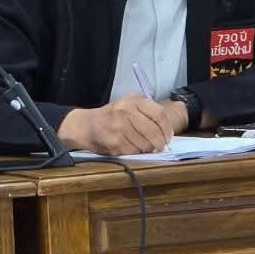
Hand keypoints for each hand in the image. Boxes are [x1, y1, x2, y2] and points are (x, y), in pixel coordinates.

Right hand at [58, 95, 178, 154]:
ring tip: (142, 145)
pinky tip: (130, 146)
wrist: (86, 125)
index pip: (159, 114)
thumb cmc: (112, 116)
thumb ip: (147, 113)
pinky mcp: (114, 142)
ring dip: (147, 148)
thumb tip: (167, 133)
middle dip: (160, 142)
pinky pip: (134, 151)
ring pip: (145, 144)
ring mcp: (119, 127)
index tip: (168, 136)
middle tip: (160, 146)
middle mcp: (125, 112)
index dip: (167, 128)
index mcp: (133, 101)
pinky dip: (136, 152)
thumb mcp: (128, 106)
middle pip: (154, 132)